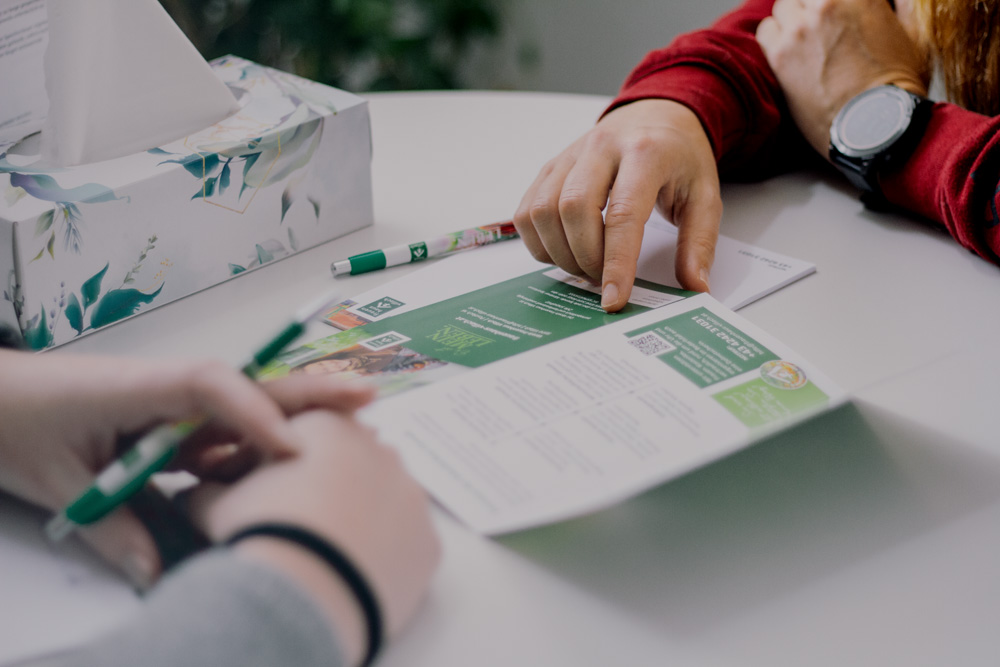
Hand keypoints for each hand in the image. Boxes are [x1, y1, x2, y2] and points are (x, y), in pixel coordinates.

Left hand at [0, 349, 374, 586]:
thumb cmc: (14, 421)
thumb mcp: (55, 480)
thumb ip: (111, 525)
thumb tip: (157, 570)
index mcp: (139, 386)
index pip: (209, 387)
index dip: (254, 413)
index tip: (288, 449)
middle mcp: (167, 390)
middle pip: (250, 385)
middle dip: (311, 390)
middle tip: (367, 395)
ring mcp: (172, 406)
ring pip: (246, 411)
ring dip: (294, 420)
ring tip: (349, 434)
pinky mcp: (170, 423)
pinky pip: (222, 435)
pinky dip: (255, 448)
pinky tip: (281, 468)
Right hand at [188, 410, 440, 665]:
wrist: (306, 585)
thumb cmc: (258, 528)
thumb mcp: (215, 503)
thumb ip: (208, 490)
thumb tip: (196, 493)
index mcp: (327, 425)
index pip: (306, 433)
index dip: (280, 461)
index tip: (261, 490)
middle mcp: (379, 448)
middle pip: (351, 462)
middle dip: (328, 485)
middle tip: (297, 520)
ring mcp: (411, 494)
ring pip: (383, 501)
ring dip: (360, 517)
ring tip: (326, 549)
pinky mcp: (427, 540)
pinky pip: (404, 543)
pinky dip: (383, 554)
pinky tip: (357, 572)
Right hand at [513, 98, 721, 311]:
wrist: (658, 114)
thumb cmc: (680, 157)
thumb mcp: (705, 197)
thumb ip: (699, 244)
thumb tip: (695, 287)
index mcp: (646, 152)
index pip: (622, 214)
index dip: (615, 263)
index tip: (614, 299)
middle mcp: (601, 147)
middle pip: (573, 209)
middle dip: (585, 258)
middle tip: (603, 280)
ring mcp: (570, 155)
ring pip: (542, 211)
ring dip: (559, 253)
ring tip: (585, 267)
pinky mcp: (551, 167)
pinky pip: (526, 210)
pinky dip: (539, 241)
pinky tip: (563, 251)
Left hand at [756, 0, 929, 155]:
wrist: (872, 125)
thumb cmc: (897, 86)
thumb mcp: (913, 34)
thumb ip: (902, 4)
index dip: (835, 3)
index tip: (838, 14)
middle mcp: (826, 5)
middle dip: (813, 7)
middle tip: (821, 28)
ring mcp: (800, 29)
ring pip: (783, 7)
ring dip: (792, 19)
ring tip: (803, 40)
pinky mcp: (780, 56)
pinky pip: (765, 31)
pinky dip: (774, 37)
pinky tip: (787, 52)